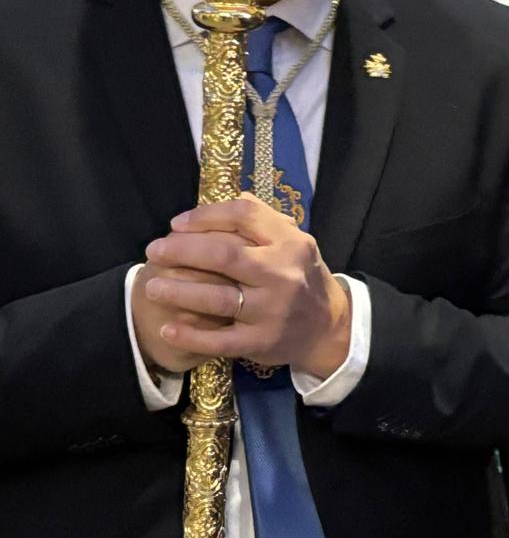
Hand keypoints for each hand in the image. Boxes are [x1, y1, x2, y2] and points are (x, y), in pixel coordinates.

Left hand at [141, 196, 351, 377]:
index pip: (244, 216)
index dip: (205, 216)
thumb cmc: (301, 277)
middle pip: (225, 255)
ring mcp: (272, 310)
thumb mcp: (295, 243)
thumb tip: (233, 196)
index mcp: (290, 243)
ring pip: (217, 298)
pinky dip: (190, 335)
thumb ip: (264, 220)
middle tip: (155, 250)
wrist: (328, 326)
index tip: (176, 224)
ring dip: (178, 291)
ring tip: (151, 286)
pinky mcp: (262, 341)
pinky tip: (167, 328)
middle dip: (182, 250)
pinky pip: (219, 340)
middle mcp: (282, 274)